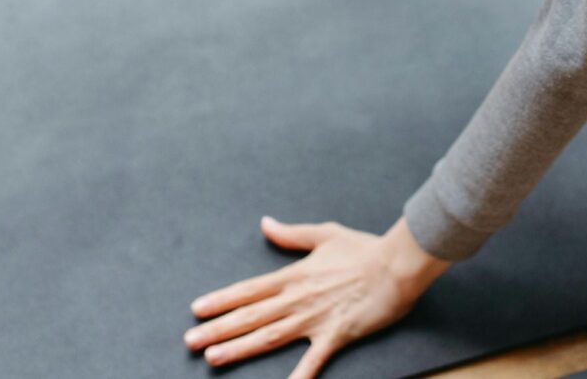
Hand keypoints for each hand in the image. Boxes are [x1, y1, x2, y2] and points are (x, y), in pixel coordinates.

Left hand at [184, 217, 450, 377]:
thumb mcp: (324, 233)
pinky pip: (311, 361)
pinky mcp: (335, 335)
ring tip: (213, 358)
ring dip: (238, 348)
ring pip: (268, 336)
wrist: (396, 264)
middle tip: (190, 341)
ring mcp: (314, 319)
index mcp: (293, 275)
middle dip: (217, 329)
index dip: (221, 300)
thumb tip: (265, 223)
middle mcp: (297, 299)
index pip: (249, 290)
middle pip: (250, 316)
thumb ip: (291, 234)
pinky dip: (297, 376)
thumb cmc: (364, 248)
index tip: (197, 309)